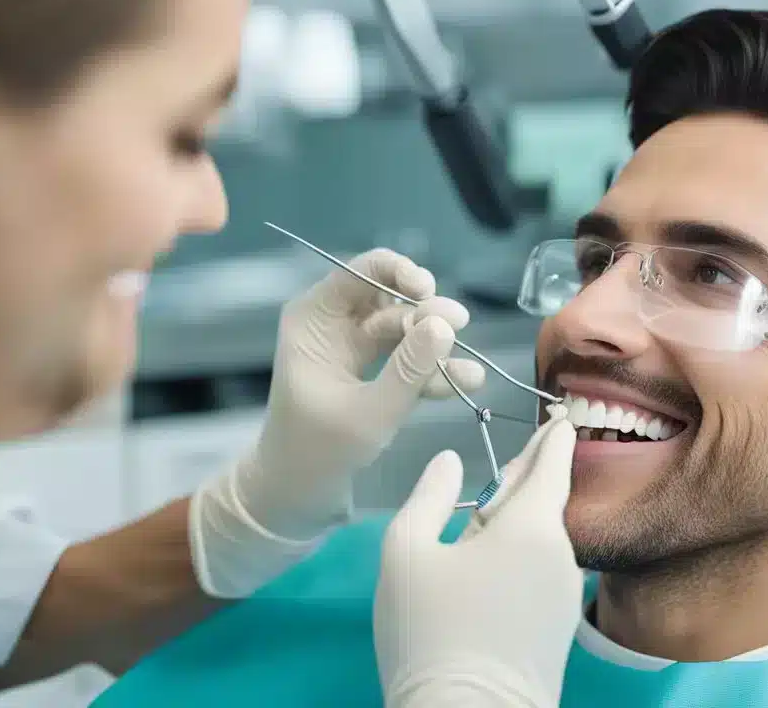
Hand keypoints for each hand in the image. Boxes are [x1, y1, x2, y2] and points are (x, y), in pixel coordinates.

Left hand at [188, 248, 483, 597]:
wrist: (298, 495)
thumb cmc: (318, 452)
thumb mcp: (368, 414)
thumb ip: (408, 370)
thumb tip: (443, 325)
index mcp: (314, 317)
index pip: (360, 272)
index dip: (399, 272)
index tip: (428, 292)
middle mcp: (335, 322)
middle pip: (391, 298)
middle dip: (426, 314)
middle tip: (458, 328)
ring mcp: (357, 346)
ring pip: (407, 329)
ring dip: (438, 346)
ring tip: (469, 369)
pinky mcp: (376, 371)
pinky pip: (410, 358)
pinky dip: (434, 370)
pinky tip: (467, 381)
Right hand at [374, 415, 581, 707]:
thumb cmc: (431, 631)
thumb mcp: (406, 553)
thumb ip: (428, 495)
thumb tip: (450, 461)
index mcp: (531, 526)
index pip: (550, 463)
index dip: (551, 435)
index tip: (560, 413)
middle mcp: (561, 554)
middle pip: (544, 501)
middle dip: (523, 481)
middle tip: (507, 465)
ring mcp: (564, 595)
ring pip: (540, 539)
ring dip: (516, 525)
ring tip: (477, 530)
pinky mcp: (558, 628)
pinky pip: (541, 571)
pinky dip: (520, 557)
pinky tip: (487, 573)